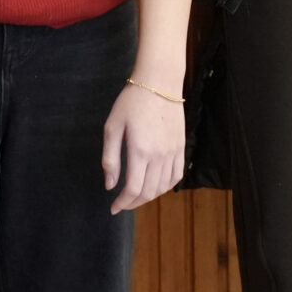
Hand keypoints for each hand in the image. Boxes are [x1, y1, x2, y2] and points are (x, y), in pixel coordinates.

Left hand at [101, 74, 185, 213]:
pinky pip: (177, 175)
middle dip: (134, 203)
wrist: (159, 83)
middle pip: (149, 192)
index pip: (133, 189)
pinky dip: (166, 186)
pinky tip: (156, 186)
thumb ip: (110, 159)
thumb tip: (110, 185)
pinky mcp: (181, 147)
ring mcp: (173, 152)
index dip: (123, 203)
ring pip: (164, 187)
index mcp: (140, 150)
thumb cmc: (131, 102)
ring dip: (149, 197)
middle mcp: (160, 155)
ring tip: (136, 197)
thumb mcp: (112, 127)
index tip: (113, 208)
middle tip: (122, 204)